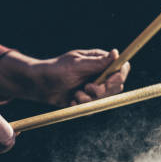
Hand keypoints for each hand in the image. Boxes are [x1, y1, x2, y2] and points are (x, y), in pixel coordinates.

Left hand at [0, 49, 130, 106]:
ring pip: (105, 100)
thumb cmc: (55, 69)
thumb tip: (116, 53)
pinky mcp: (87, 100)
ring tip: (76, 94)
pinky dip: (82, 106)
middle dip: (102, 91)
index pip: (121, 69)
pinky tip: (72, 101)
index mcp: (99, 62)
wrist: (39, 85)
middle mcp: (99, 75)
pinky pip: (93, 108)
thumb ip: (97, 62)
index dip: (118, 77)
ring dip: (89, 99)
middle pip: (116, 87)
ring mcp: (94, 88)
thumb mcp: (76, 64)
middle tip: (87, 87)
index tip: (107, 82)